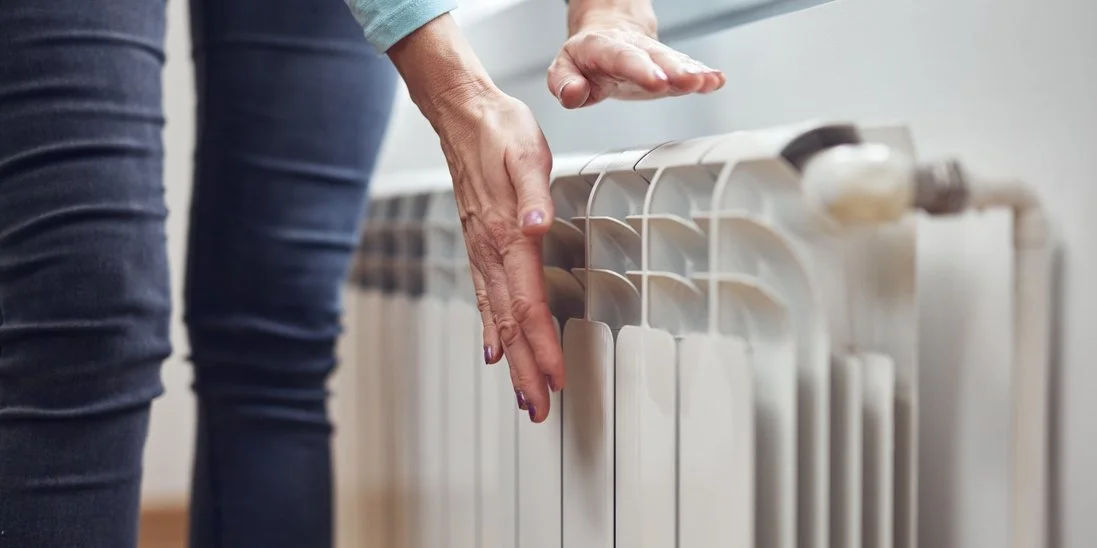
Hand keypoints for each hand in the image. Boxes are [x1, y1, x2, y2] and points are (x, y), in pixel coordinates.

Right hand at [389, 15, 564, 422]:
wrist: (461, 114)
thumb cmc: (499, 130)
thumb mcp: (526, 152)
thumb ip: (533, 192)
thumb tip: (537, 225)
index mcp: (505, 236)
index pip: (527, 304)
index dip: (542, 345)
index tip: (555, 379)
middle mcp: (489, 252)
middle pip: (510, 324)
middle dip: (526, 370)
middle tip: (539, 408)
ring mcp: (480, 252)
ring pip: (496, 318)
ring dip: (511, 359)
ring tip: (522, 393)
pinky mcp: (478, 246)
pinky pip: (484, 299)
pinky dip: (492, 330)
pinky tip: (495, 349)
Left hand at [549, 9, 725, 107]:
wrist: (607, 34)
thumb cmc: (585, 57)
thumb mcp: (562, 68)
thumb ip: (564, 83)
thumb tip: (575, 94)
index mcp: (602, 47)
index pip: (621, 57)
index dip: (640, 69)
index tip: (657, 82)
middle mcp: (632, 48)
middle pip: (654, 57)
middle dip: (673, 70)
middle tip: (690, 81)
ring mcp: (652, 56)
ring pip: (673, 61)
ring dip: (693, 72)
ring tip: (709, 81)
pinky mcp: (667, 67)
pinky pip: (686, 68)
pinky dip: (702, 74)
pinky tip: (716, 80)